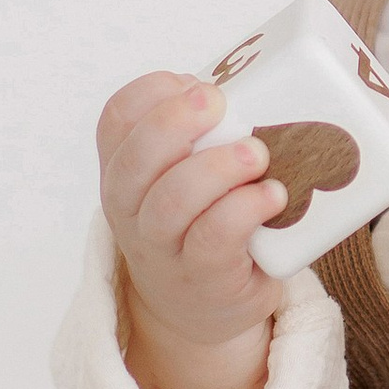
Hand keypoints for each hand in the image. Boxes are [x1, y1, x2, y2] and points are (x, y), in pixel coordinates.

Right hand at [97, 71, 284, 388]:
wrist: (199, 308)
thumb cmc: (200, 220)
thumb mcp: (184, 174)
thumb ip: (205, 132)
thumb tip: (256, 81)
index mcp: (124, 167)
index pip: (117, 118)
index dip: (151, 94)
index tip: (194, 84)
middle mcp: (131, 207)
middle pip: (135, 159)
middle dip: (175, 122)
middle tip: (219, 103)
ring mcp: (162, 247)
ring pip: (172, 201)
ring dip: (216, 169)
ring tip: (256, 154)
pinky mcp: (203, 276)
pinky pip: (213, 239)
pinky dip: (244, 210)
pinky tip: (272, 195)